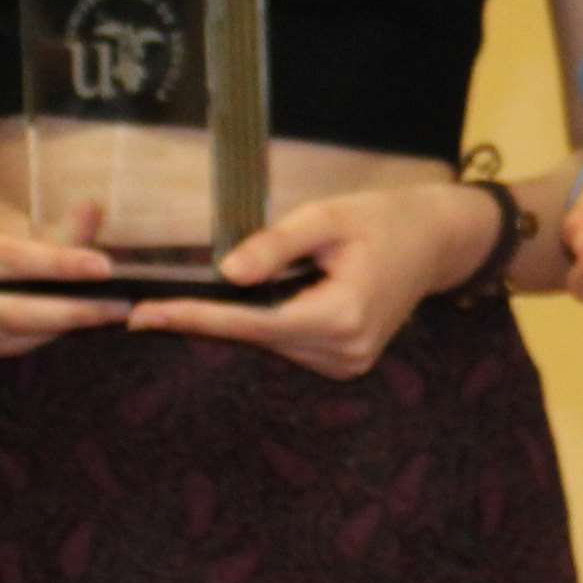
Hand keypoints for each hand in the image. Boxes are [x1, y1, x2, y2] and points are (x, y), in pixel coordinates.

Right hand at [0, 188, 136, 356]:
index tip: (105, 268)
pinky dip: (56, 333)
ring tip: (115, 312)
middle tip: (121, 306)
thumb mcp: (14, 214)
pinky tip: (88, 320)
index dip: (60, 264)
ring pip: (22, 333)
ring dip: (71, 325)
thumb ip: (56, 224)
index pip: (13, 258)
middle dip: (74, 310)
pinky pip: (22, 343)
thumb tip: (94, 211)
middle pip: (17, 310)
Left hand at [129, 180, 502, 379]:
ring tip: (190, 303)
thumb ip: (276, 245)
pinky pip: (289, 343)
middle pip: (257, 336)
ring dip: (236, 321)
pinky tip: (244, 305)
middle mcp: (344, 352)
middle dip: (207, 319)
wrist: (437, 241)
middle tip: (148, 307)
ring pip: (270, 343)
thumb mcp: (328, 218)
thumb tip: (227, 273)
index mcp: (341, 316)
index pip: (252, 322)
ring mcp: (347, 363)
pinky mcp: (346, 362)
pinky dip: (263, 325)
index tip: (145, 316)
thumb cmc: (385, 220)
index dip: (195, 317)